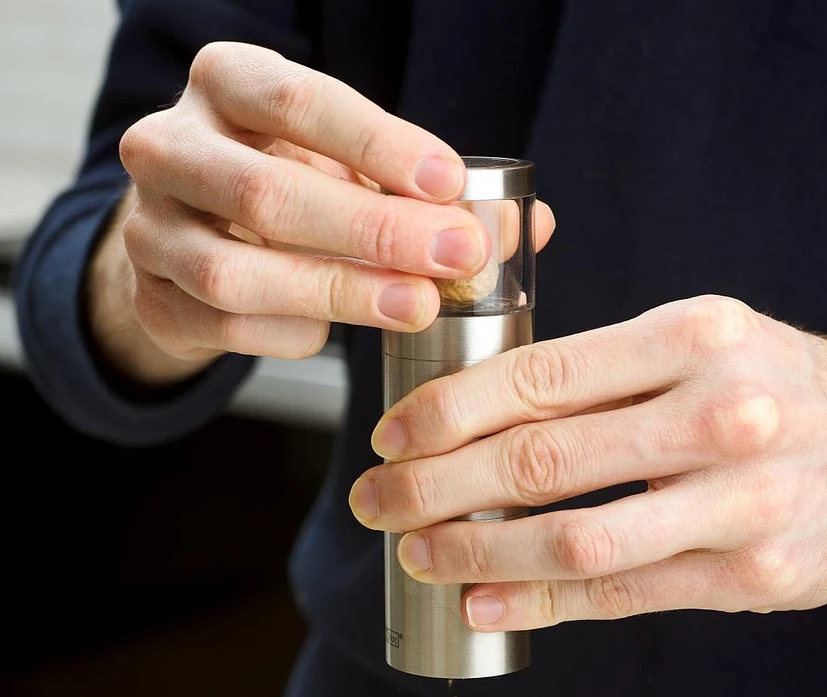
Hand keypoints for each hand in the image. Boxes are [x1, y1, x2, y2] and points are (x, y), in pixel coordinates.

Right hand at [90, 42, 554, 383]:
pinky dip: (294, 331)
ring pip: (236, 273)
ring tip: (417, 306)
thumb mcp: (350, 168)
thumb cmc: (289, 185)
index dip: (379, 144)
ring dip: (339, 293)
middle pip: (266, 193)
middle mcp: (171, 147)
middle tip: (455, 256)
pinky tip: (333, 330)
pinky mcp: (153, 298)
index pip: (299, 101)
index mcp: (226, 85)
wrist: (195, 235)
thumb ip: (427, 191)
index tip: (453, 182)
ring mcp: (151, 228)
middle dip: (373, 231)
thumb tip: (526, 226)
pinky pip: (229, 327)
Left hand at [349, 295, 826, 629]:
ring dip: (475, 551)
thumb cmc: (780, 388)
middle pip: (541, 457)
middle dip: (435, 486)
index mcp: (695, 335)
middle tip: (376, 501)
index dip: (446, 411)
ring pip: (574, 537)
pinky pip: (621, 594)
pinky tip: (484, 601)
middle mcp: (722, 413)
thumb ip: (601, 368)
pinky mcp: (754, 575)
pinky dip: (539, 603)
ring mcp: (743, 502)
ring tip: (417, 554)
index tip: (390, 436)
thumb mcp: (702, 341)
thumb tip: (474, 406)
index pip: (538, 374)